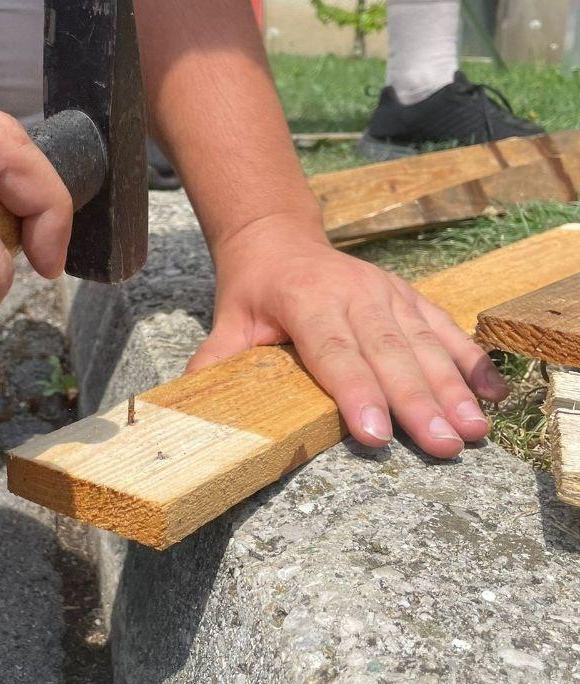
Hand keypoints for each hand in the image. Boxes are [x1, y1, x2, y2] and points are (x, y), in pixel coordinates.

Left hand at [189, 216, 508, 458]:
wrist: (280, 238)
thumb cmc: (253, 290)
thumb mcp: (227, 321)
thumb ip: (215, 362)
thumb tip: (189, 407)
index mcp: (306, 300)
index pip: (334, 353)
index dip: (355, 394)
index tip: (375, 434)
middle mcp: (354, 293)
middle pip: (388, 354)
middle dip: (417, 402)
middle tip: (443, 445)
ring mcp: (387, 293)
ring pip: (423, 343)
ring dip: (452, 388)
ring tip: (473, 429)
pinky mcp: (409, 297)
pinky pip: (444, 329)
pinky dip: (471, 360)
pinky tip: (494, 394)